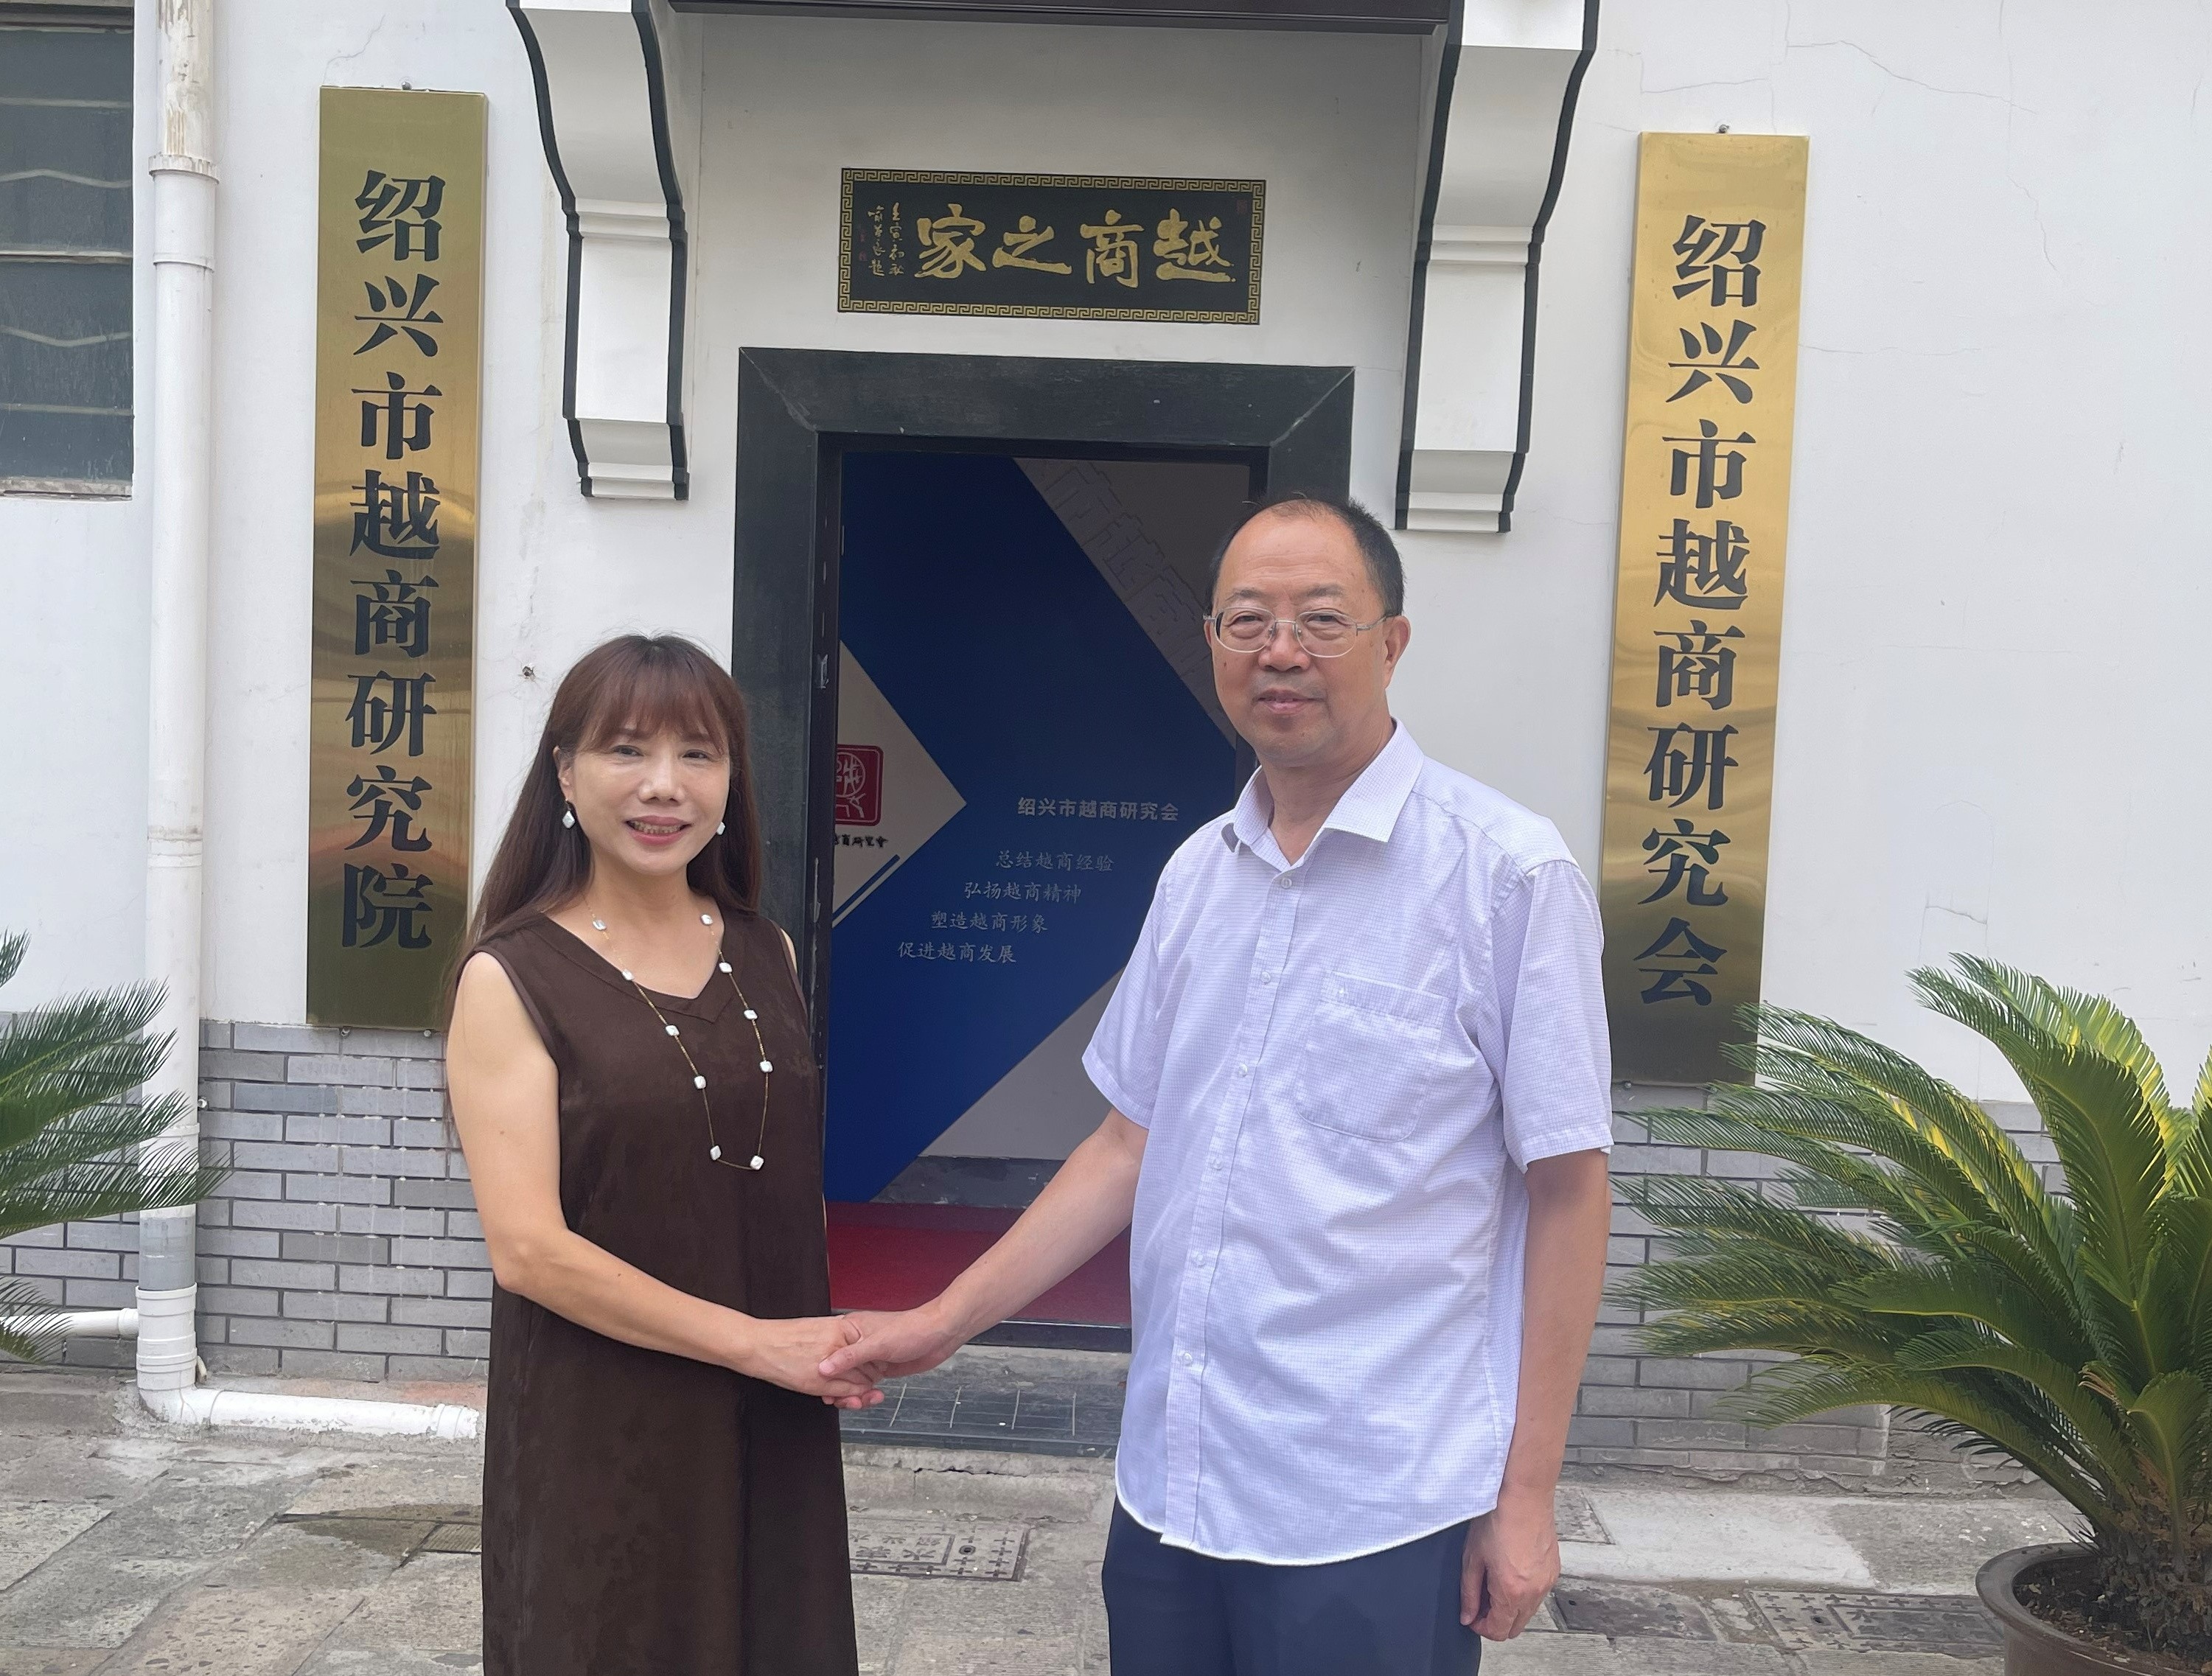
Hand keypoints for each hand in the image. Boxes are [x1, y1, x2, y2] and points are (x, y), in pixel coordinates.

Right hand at [732, 1315, 885, 1404]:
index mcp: (839, 1328)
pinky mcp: (817, 1382)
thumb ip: (839, 1336)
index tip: (876, 1365)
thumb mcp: (817, 1327)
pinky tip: (846, 1396)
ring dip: (863, 1390)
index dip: (875, 1359)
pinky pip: (843, 1392)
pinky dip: (849, 1397)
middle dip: (872, 1377)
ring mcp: (828, 1365)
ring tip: (860, 1392)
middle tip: (873, 1383)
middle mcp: (837, 1345)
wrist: (756, 1344)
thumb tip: (858, 1345)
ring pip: (859, 1382)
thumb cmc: (783, 1336)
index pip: (869, 1347)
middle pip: (869, 1366)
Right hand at [817, 1305, 964, 1388]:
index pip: (828, 1352)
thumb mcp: (877, 1344)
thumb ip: (850, 1357)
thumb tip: (823, 1368)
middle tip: (840, 1400)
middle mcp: (858, 1343)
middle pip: (838, 1369)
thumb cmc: (911, 1330)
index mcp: (852, 1330)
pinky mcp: (881, 1368)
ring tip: (857, 1403)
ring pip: (852, 1379)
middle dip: (838, 1387)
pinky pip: (866, 1384)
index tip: (822, 1388)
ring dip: (852, 1393)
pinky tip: (868, 1399)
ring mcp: (870, 1357)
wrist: (940, 1335)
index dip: (823, 1371)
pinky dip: (864, 1393)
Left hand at [1462, 1483, 1557, 1638]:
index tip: (1472, 1616)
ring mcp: (1547, 1582)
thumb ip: (1469, 1592)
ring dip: (1510, 1607)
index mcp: (1511, 1592)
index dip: (1481, 1628)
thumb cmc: (1497, 1518)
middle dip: (1496, 1621)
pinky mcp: (1554, 1571)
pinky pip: (1538, 1595)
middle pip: (1515, 1627)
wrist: (1524, 1495)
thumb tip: (1467, 1615)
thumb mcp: (1473, 1557)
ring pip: (1528, 1612)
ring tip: (1494, 1582)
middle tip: (1481, 1601)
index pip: (1499, 1631)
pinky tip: (1511, 1571)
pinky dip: (1524, 1593)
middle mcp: (1534, 1593)